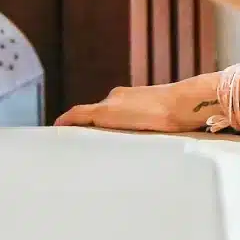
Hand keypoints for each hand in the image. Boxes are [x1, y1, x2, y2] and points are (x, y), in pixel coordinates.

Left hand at [55, 76, 216, 132]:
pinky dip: (67, 121)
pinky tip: (58, 129)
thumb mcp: (167, 122)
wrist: (182, 105)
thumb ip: (157, 127)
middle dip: (86, 128)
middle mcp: (117, 97)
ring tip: (67, 141)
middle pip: (95, 115)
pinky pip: (78, 116)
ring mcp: (110, 103)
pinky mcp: (105, 112)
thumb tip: (163, 139)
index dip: (98, 123)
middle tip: (75, 142)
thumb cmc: (182, 115)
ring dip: (77, 128)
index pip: (110, 110)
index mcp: (131, 98)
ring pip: (87, 117)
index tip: (90, 132)